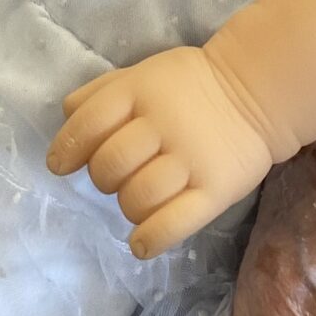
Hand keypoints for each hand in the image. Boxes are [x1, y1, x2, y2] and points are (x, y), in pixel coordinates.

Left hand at [48, 45, 276, 259]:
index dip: (67, 148)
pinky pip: (173, 224)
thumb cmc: (189, 86)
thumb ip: (102, 91)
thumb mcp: (144, 72)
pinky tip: (140, 243)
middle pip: (109, 165)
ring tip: (139, 199)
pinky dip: (149, 239)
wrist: (255, 94)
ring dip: (127, 205)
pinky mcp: (215, 192)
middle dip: (103, 177)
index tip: (60, 165)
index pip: (87, 123)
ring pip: (136, 199)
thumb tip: (65, 118)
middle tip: (118, 175)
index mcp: (140, 90)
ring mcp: (190, 160)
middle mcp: (162, 124)